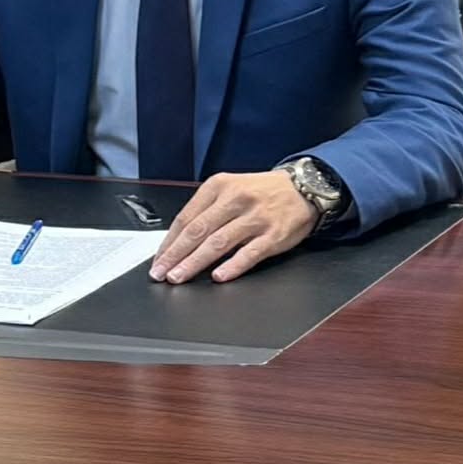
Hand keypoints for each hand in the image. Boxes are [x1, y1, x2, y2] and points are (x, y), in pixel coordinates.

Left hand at [149, 170, 316, 283]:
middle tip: (161, 273)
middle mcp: (236, 200)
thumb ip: (207, 210)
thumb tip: (179, 241)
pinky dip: (232, 266)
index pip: (187, 216)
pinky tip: (218, 277)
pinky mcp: (273, 235)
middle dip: (176, 254)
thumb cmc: (262, 192)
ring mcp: (255, 218)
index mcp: (220, 186)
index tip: (158, 259)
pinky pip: (249, 253)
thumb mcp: (231, 188)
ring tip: (179, 277)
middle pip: (198, 230)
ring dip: (195, 262)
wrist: (304, 187)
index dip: (169, 241)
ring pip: (218, 243)